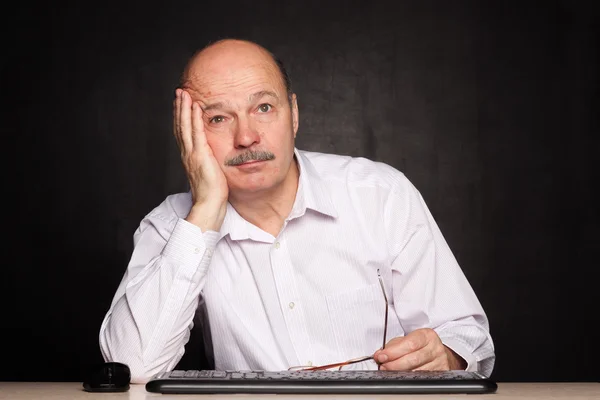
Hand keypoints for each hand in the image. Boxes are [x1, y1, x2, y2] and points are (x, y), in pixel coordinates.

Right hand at [174, 89, 227, 230]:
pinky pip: (196, 133)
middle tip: (179, 92)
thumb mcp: (211, 173)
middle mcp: (188, 153)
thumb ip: (210, 162)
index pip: (183, 132)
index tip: (182, 103)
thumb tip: (214, 157)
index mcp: (190, 157)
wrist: (209, 206)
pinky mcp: (200, 156)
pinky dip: (195, 119)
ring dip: (184, 108)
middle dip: (179, 108)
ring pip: (185, 126)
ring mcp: (192, 154)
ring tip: (183, 93)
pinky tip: (196, 107)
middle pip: (180, 125)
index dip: (181, 117)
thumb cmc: (213, 193)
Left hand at [373, 328, 466, 370]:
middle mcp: (435, 349)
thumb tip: (379, 355)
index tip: (381, 356)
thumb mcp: (408, 339)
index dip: (393, 352)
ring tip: (389, 372)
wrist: (437, 352)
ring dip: (399, 373)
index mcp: (427, 335)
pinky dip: (408, 378)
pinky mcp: (441, 374)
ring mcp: (440, 362)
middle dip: (394, 364)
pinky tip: (401, 376)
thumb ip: (393, 346)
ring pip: (417, 372)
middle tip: (383, 366)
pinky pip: (422, 379)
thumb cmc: (420, 345)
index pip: (410, 344)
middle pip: (413, 359)